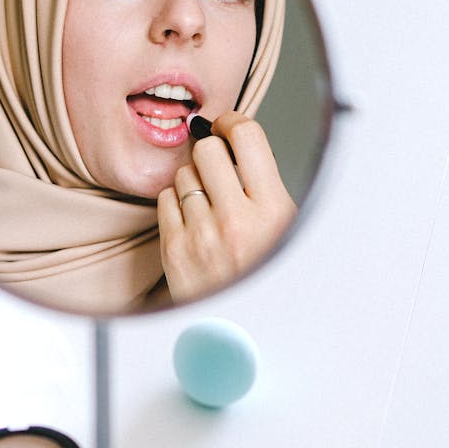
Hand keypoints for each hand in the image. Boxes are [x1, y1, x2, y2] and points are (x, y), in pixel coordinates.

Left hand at [157, 110, 296, 303]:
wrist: (235, 324)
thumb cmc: (259, 270)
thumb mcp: (283, 226)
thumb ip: (264, 183)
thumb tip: (233, 135)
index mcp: (274, 211)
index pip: (247, 136)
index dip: (231, 123)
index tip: (226, 126)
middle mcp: (238, 221)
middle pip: (206, 149)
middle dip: (209, 152)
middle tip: (215, 167)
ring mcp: (202, 235)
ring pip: (183, 173)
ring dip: (193, 181)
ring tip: (207, 204)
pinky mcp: (174, 248)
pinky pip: (165, 198)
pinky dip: (175, 204)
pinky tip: (190, 220)